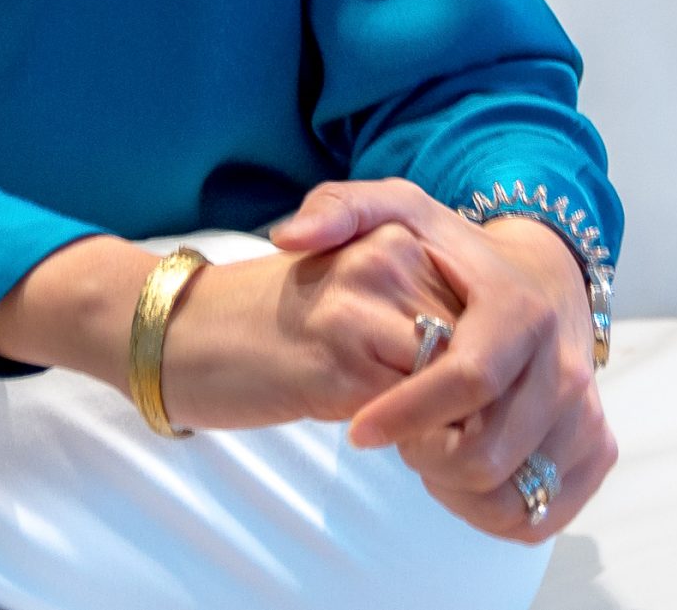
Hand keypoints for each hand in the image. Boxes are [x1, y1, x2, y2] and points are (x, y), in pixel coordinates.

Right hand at [0, 222, 463, 433]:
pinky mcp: (340, 353)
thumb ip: (424, 313)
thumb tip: (494, 381)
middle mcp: (390, 257)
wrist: (182, 330)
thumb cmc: (274, 324)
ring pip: (457, 383)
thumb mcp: (358, 294)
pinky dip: (416, 442)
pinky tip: (383, 441)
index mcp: (400, 234)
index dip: (492, 374)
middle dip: (479, 405)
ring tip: (422, 443)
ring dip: (452, 427)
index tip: (470, 407)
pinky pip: (415, 414)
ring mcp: (365, 302)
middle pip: (482, 348)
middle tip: (453, 435)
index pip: (489, 315)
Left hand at [270, 179, 617, 542]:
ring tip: (420, 451)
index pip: (467, 379)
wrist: (544, 273)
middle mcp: (563, 365)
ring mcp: (585, 410)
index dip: (407, 414)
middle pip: (489, 451)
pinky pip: (544, 512)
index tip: (357, 431)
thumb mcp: (399, 210)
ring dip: (454, 488)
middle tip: (390, 436)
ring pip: (515, 491)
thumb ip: (338, 211)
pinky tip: (455, 477)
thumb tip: (288, 237)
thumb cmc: (459, 251)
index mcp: (518, 309)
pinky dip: (492, 511)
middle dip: (425, 456)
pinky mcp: (596, 446)